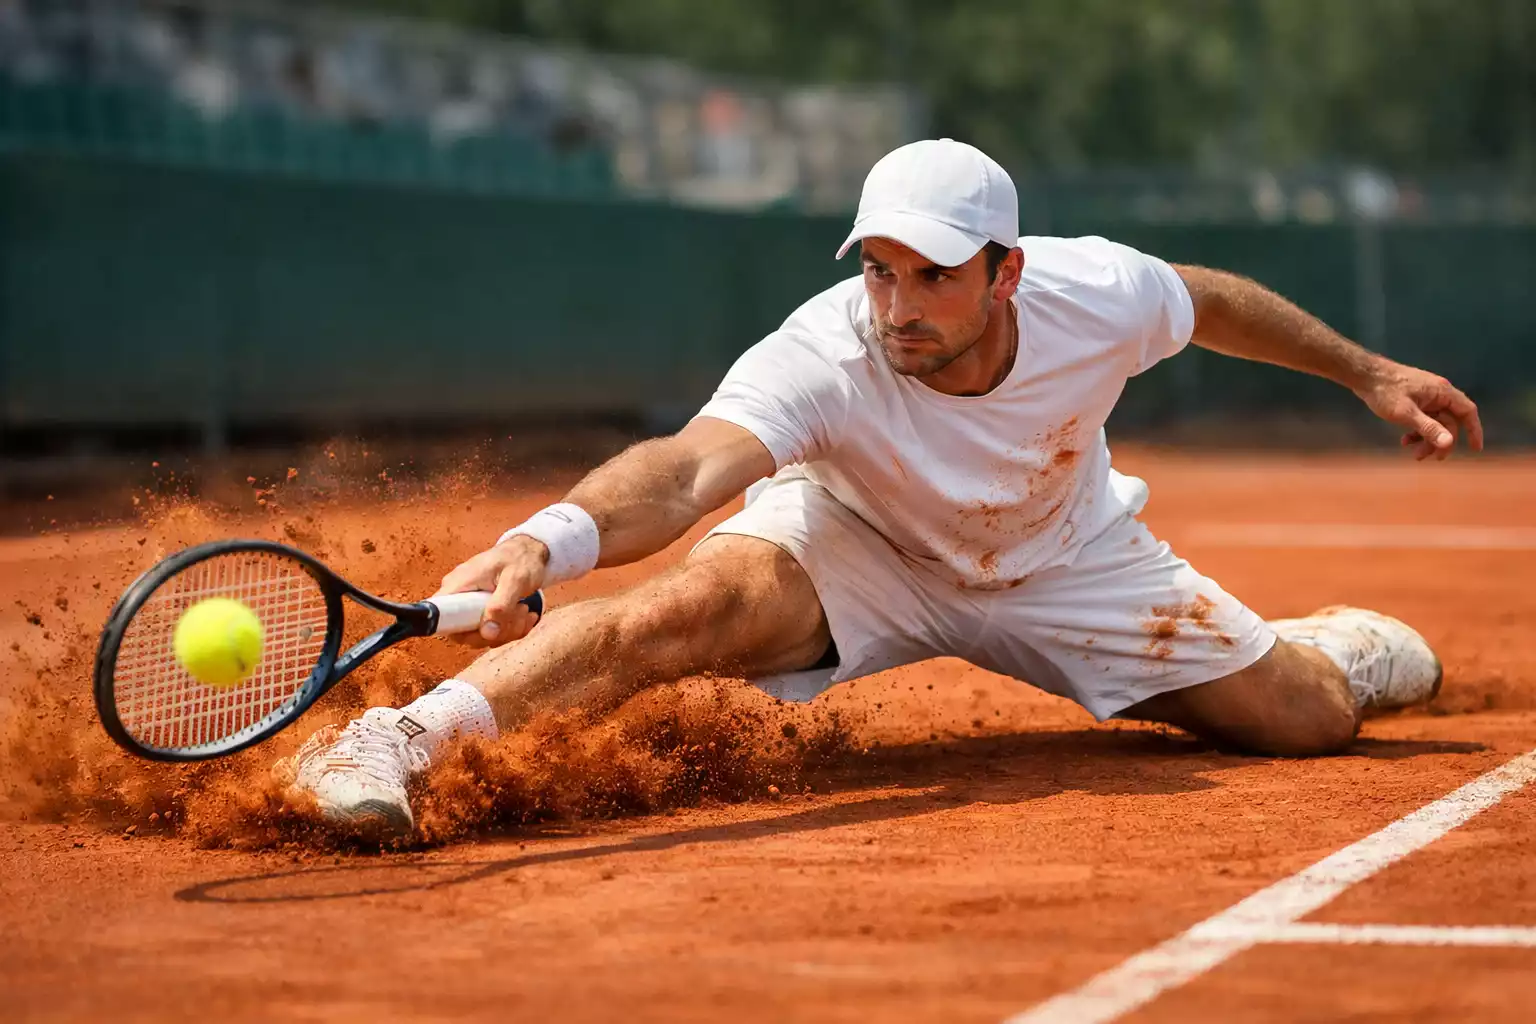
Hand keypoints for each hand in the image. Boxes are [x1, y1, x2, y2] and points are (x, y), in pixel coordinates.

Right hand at [432, 536, 547, 646]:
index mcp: (458, 585)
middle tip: (518, 612)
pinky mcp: (482, 615)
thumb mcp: (515, 579)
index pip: (439, 617)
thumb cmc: (519, 559)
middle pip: (463, 634)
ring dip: (508, 630)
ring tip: (524, 609)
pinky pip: (493, 633)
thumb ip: (501, 605)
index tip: (486, 627)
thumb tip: (487, 632)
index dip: (458, 629)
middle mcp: (458, 598)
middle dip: (495, 632)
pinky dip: (512, 629)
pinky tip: (525, 614)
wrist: (529, 552)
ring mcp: (470, 608)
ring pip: (481, 636)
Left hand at [1355, 360, 1483, 460]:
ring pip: (1435, 423)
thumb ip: (1428, 428)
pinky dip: (1417, 432)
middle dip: (1440, 441)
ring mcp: (1426, 397)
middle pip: (1449, 422)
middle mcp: (1438, 393)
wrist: (1364, 375)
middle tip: (1429, 458)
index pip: (1467, 411)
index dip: (1474, 430)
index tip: (1475, 449)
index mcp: (1442, 392)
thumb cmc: (1385, 391)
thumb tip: (1449, 443)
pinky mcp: (1414, 400)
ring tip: (1414, 454)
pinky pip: (1423, 419)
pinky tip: (1404, 441)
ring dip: (1427, 439)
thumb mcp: (1406, 413)